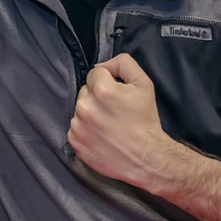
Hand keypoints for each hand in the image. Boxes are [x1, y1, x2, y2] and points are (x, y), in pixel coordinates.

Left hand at [68, 54, 172, 189]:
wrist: (146, 157)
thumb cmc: (146, 120)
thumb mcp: (143, 83)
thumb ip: (123, 63)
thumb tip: (103, 65)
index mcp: (101, 89)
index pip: (95, 73)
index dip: (108, 82)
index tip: (118, 95)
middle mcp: (85, 106)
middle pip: (86, 90)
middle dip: (98, 97)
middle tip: (115, 111)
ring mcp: (78, 126)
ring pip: (80, 109)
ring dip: (91, 113)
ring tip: (109, 125)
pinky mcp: (74, 142)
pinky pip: (76, 127)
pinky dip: (86, 129)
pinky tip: (101, 136)